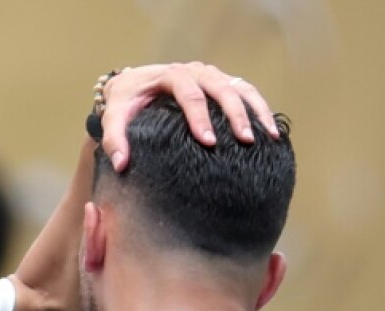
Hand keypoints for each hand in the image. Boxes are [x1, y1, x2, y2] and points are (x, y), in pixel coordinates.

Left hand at [100, 62, 278, 170]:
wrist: (134, 86)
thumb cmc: (125, 103)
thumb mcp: (114, 117)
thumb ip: (113, 140)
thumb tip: (121, 164)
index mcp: (170, 75)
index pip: (188, 92)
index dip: (199, 117)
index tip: (208, 142)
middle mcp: (195, 71)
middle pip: (221, 87)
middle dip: (234, 114)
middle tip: (244, 141)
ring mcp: (212, 76)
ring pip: (240, 88)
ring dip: (255, 111)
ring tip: (268, 137)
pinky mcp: (222, 84)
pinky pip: (247, 93)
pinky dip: (260, 109)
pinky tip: (271, 132)